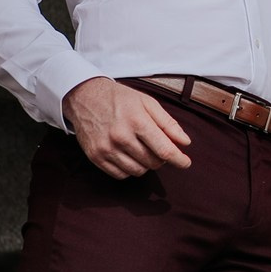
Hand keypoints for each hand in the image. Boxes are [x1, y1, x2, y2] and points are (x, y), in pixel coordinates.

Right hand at [65, 76, 192, 177]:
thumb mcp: (147, 102)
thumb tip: (185, 142)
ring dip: (146, 164)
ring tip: (143, 150)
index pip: (164, 150)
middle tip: (158, 148)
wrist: (84, 96)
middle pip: (152, 162)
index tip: (186, 163)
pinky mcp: (95, 157)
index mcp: (137, 121)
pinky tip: (129, 156)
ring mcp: (106, 148)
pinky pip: (120, 175)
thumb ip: (168, 123)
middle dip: (161, 158)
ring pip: (138, 171)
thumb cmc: (119, 98)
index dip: (179, 159)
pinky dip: (129, 169)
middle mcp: (121, 136)